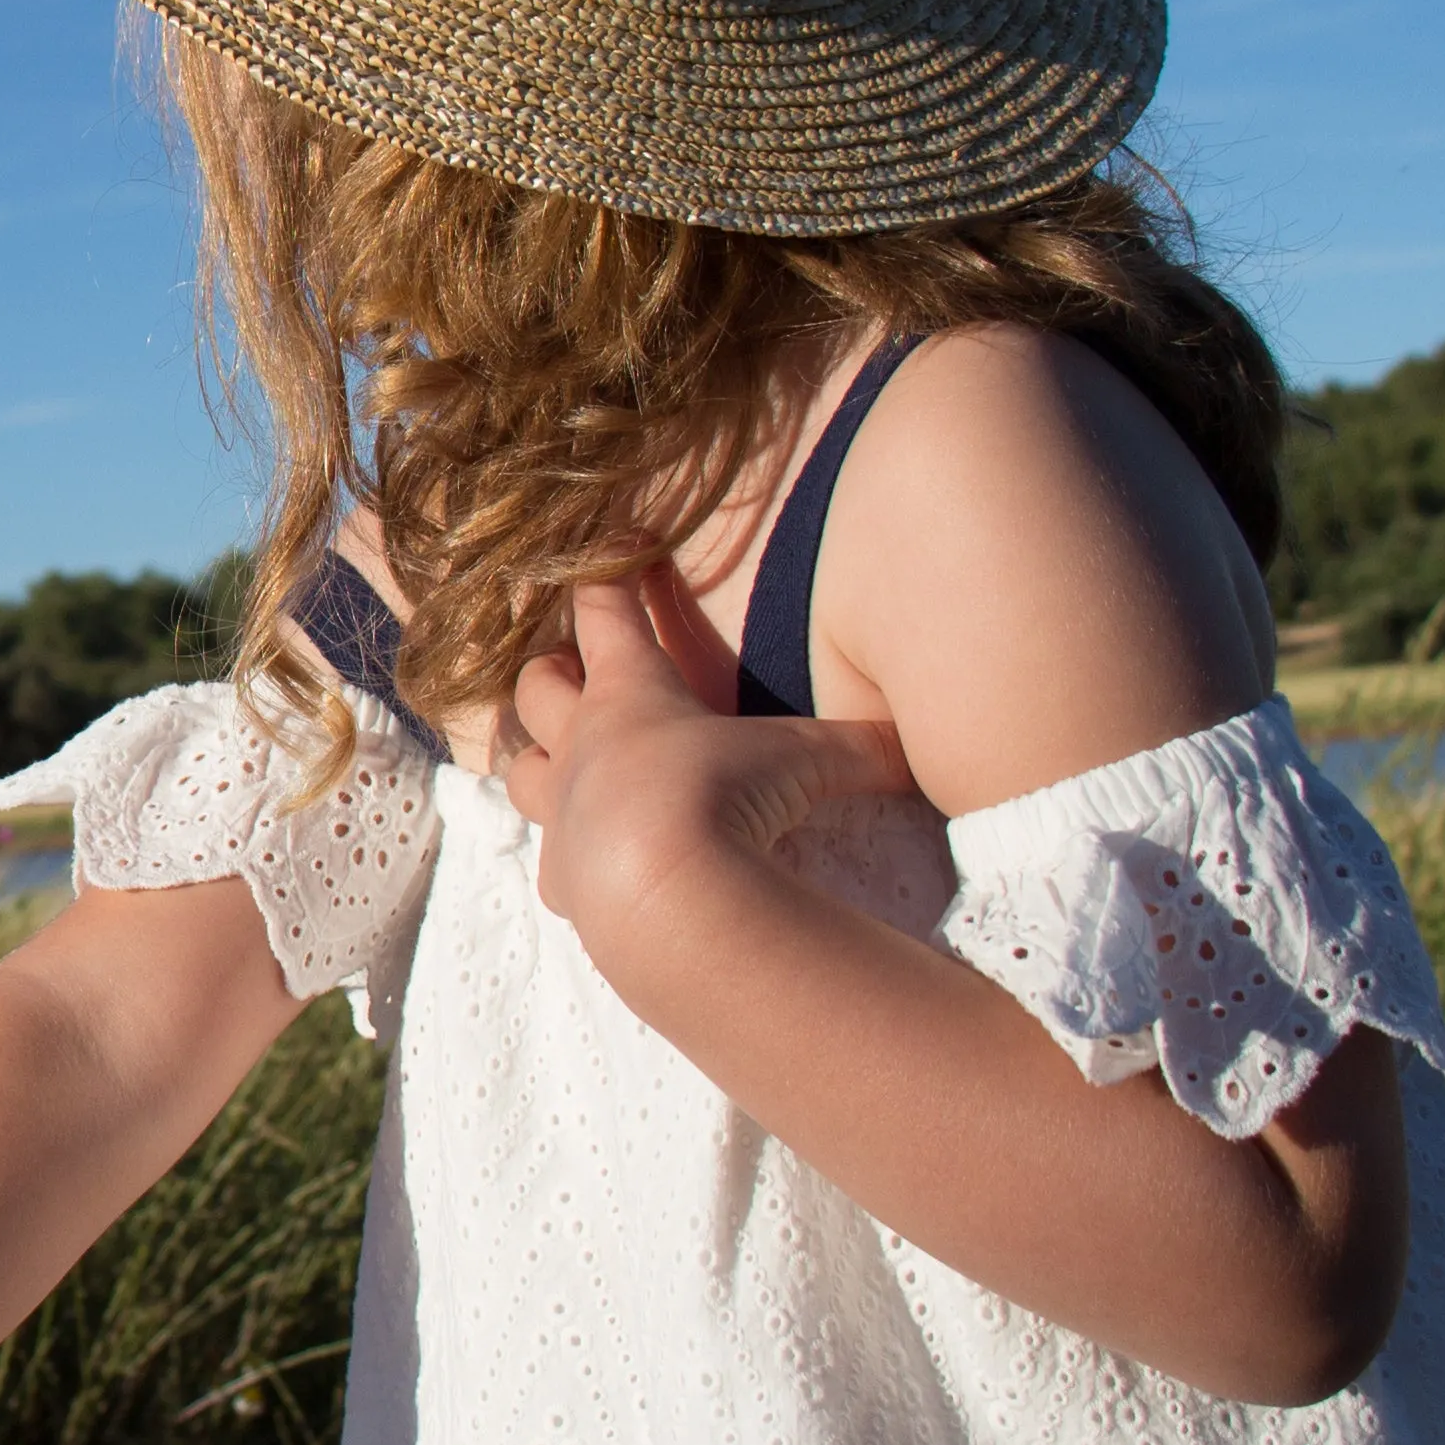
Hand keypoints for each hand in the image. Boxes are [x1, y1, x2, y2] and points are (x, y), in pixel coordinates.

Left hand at [497, 574, 914, 967]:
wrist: (663, 899)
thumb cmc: (727, 802)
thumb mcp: (807, 761)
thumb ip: (865, 745)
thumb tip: (924, 744)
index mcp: (632, 692)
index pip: (605, 608)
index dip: (610, 571)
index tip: (620, 544)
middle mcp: (584, 744)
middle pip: (536, 685)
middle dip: (552, 671)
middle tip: (574, 669)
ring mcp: (563, 813)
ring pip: (520, 769)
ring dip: (537, 758)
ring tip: (559, 761)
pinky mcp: (564, 879)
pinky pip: (548, 860)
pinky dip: (567, 854)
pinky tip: (592, 863)